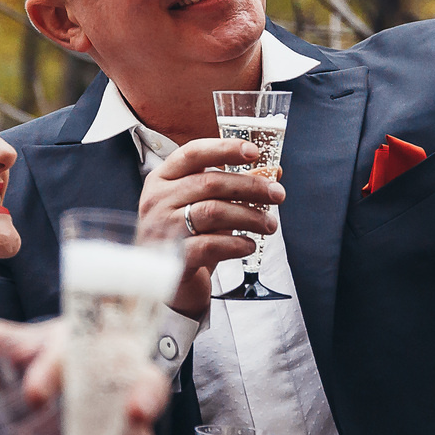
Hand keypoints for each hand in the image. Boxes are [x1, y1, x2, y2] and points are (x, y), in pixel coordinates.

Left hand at [0, 316, 165, 434]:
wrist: (20, 391)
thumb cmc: (3, 359)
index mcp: (73, 340)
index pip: (78, 347)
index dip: (59, 371)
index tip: (31, 398)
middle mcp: (111, 375)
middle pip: (146, 379)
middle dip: (145, 397)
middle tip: (133, 417)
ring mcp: (123, 416)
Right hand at [140, 139, 281, 319]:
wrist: (166, 285)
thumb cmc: (187, 237)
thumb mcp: (205, 206)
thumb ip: (233, 187)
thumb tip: (274, 172)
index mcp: (163, 179)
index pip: (193, 153)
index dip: (225, 148)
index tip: (255, 152)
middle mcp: (157, 200)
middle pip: (210, 183)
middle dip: (250, 187)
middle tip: (277, 194)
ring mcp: (161, 229)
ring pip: (213, 212)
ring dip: (249, 216)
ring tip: (269, 225)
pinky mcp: (172, 258)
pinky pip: (210, 245)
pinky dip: (236, 244)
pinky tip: (249, 245)